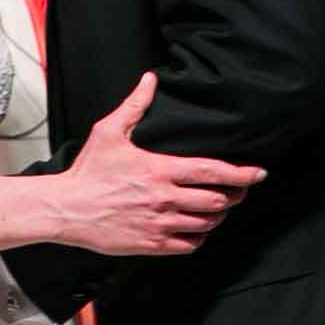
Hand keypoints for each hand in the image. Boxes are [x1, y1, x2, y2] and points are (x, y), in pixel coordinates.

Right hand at [60, 72, 264, 256]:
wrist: (65, 209)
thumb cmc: (87, 171)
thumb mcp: (108, 132)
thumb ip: (135, 106)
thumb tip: (151, 79)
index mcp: (159, 170)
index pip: (212, 172)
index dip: (241, 173)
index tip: (258, 172)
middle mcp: (163, 199)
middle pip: (217, 201)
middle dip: (235, 195)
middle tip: (239, 190)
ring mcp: (159, 225)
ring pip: (206, 224)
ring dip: (218, 215)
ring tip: (219, 206)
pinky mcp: (151, 244)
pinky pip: (189, 245)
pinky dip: (200, 236)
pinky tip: (197, 227)